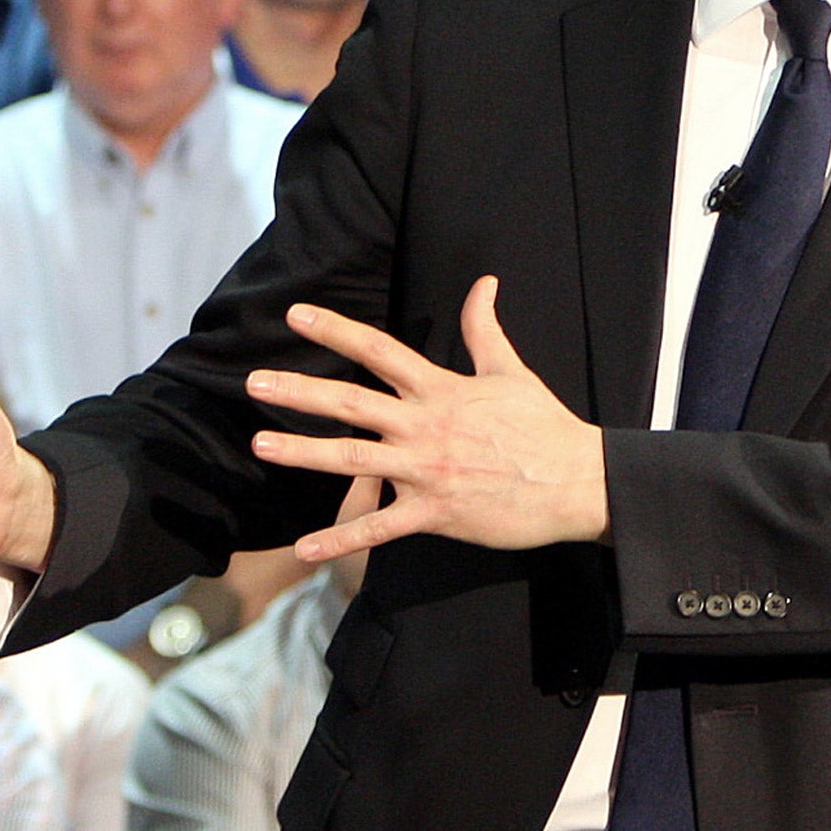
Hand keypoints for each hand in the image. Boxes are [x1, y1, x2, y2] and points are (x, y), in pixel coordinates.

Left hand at [247, 277, 607, 561]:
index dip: (335, 330)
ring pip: (354, 460)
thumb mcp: (511, 370)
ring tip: (259, 445)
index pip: (379, 350)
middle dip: (299, 392)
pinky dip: (340, 540)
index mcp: (441, 389)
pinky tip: (304, 549)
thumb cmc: (544, 426)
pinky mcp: (435, 512)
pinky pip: (379, 528)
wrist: (576, 482)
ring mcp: (427, 471)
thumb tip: (484, 281)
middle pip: (352, 403)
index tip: (296, 315)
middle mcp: (426, 426)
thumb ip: (485, 328)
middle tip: (254, 384)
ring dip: (303, 453)